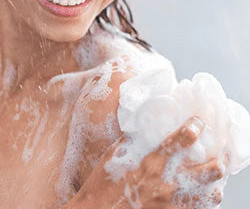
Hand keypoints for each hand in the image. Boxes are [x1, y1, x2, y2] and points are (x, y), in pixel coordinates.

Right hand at [64, 116, 224, 207]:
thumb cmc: (103, 182)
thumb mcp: (115, 153)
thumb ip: (132, 138)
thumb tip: (143, 123)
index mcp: (152, 162)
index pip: (184, 139)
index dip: (196, 126)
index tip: (198, 122)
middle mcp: (167, 183)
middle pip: (210, 170)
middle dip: (219, 157)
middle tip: (217, 150)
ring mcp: (172, 203)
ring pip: (211, 193)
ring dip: (214, 181)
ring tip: (212, 172)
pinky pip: (198, 208)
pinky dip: (203, 199)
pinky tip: (199, 192)